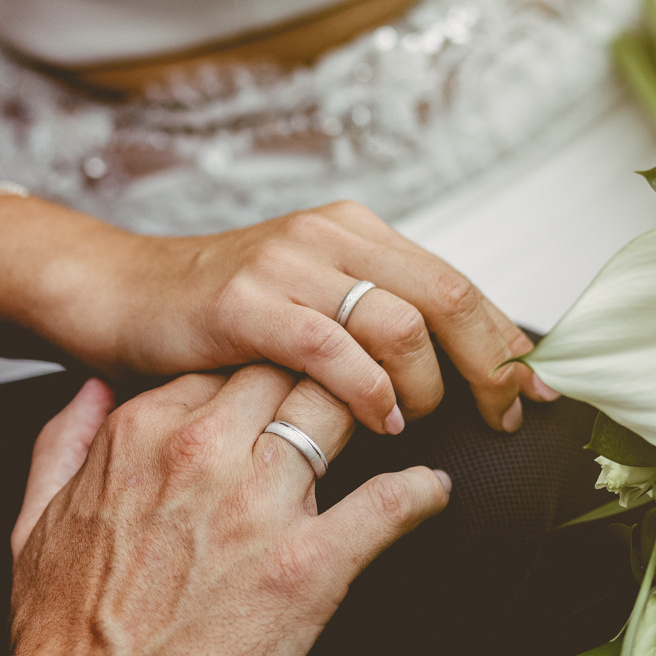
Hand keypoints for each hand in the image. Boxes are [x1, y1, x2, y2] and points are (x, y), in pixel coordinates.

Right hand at [0, 365, 451, 655]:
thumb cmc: (62, 637)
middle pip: (288, 370)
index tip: (277, 393)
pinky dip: (421, 492)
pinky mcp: (311, 563)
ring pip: (340, 411)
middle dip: (316, 378)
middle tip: (346, 397)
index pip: (224, 363)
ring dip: (371, 415)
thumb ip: (64, 440)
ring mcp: (261, 503)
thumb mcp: (33, 520)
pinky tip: (432, 491)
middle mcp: (204, 452)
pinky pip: (392, 500)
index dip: (257, 375)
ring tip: (393, 428)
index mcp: (141, 434)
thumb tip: (93, 389)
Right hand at [38, 200, 555, 435]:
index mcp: (352, 234)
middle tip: (505, 415)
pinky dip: (369, 391)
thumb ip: (371, 319)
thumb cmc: (213, 316)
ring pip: (399, 321)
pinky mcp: (244, 305)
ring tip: (412, 421)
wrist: (115, 295)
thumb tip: (448, 364)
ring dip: (424, 384)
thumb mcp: (306, 300)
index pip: (456, 282)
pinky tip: (377, 422)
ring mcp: (285, 267)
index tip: (540, 388)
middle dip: (491, 364)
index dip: (506, 339)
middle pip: (447, 295)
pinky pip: (331, 348)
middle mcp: (328, 237)